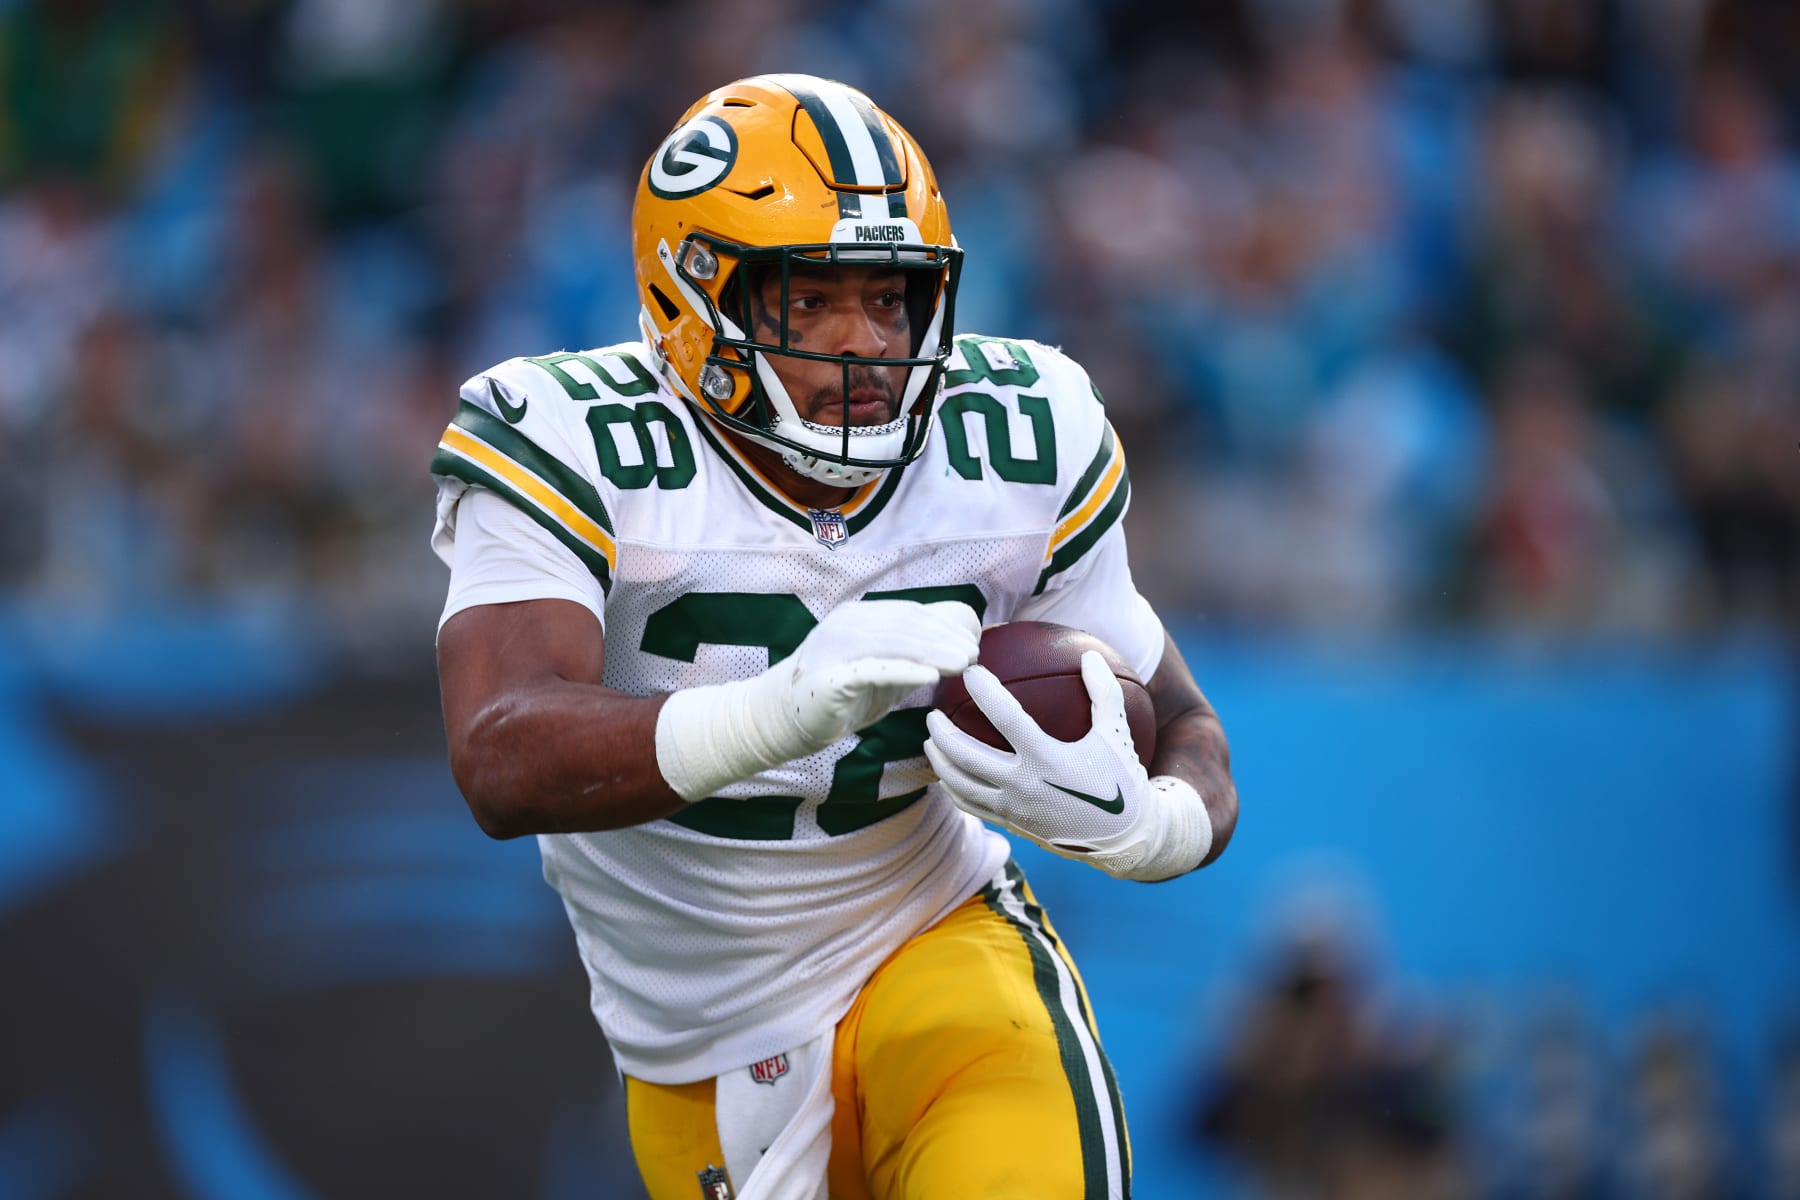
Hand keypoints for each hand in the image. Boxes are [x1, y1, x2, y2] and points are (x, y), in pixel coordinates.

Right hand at [783, 599, 980, 748]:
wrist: (784, 717)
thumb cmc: (843, 692)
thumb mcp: (884, 668)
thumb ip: (915, 654)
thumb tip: (963, 643)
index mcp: (861, 617)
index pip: (911, 613)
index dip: (945, 624)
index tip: (974, 640)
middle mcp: (847, 624)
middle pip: (906, 624)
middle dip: (945, 637)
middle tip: (974, 654)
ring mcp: (836, 648)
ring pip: (893, 643)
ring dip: (933, 652)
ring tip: (963, 664)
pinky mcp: (830, 678)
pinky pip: (871, 670)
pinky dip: (903, 670)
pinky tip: (929, 675)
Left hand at [925, 650, 1170, 875]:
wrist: (1124, 838)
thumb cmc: (1121, 781)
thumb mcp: (1116, 733)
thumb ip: (1104, 691)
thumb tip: (1091, 654)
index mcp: (1047, 758)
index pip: (1005, 717)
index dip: (984, 691)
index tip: (969, 671)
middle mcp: (1023, 785)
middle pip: (966, 755)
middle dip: (942, 731)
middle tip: (932, 712)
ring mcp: (1013, 808)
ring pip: (960, 784)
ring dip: (940, 761)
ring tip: (930, 741)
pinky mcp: (1011, 824)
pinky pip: (971, 805)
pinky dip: (953, 788)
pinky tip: (947, 774)